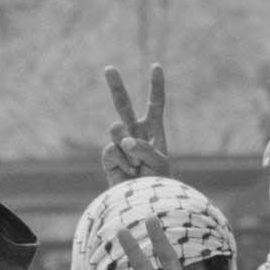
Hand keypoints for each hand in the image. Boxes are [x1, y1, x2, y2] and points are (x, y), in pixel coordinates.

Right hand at [101, 63, 168, 186]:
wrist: (145, 202)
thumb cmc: (158, 183)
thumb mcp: (160, 164)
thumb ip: (145, 148)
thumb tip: (124, 140)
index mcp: (154, 131)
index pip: (155, 105)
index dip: (156, 87)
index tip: (156, 67)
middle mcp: (135, 133)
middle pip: (124, 106)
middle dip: (116, 87)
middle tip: (109, 68)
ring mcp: (120, 144)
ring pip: (116, 129)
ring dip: (127, 145)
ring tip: (136, 163)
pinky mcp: (109, 156)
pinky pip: (112, 149)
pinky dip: (123, 161)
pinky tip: (129, 171)